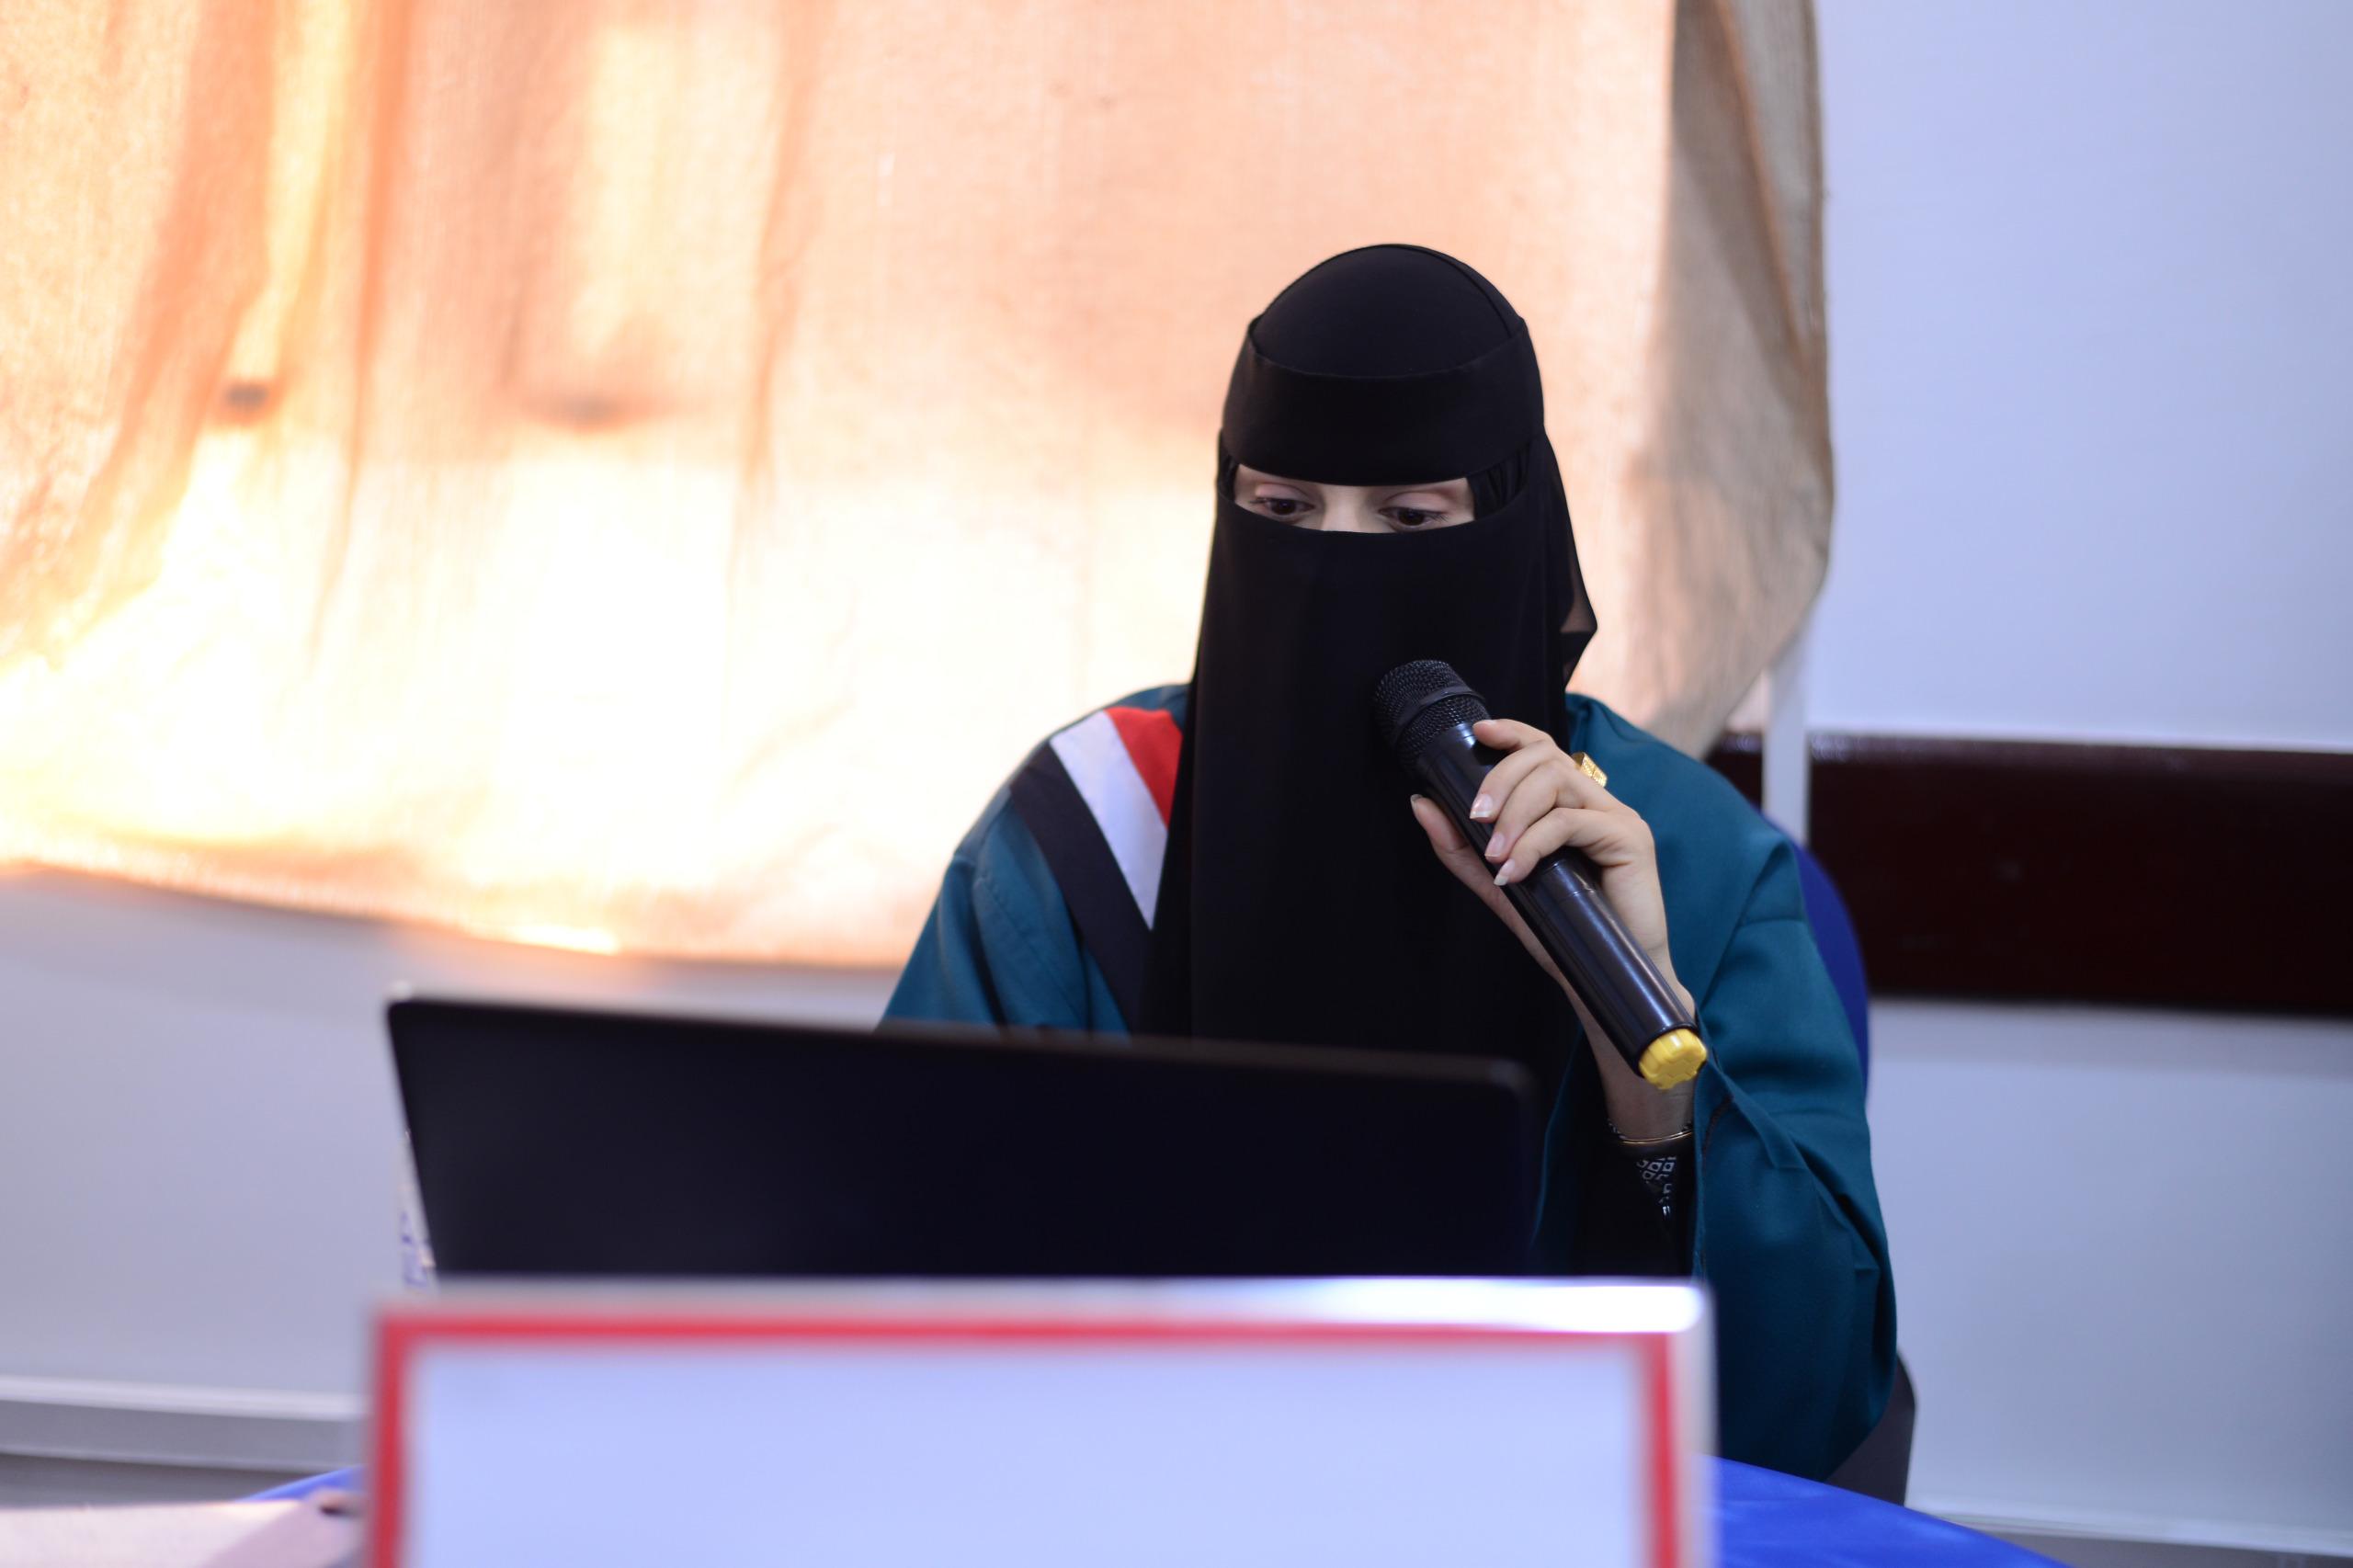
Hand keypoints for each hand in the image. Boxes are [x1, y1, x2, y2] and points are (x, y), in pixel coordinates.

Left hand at [1408, 719, 1696, 1135]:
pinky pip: (1571, 822)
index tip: (1477, 734)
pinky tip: (1515, 871)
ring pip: (1557, 783)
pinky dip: (1535, 844)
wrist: (1607, 979)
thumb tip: (1422, 803)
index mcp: (1573, 805)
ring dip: (1515, 815)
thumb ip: (1462, 849)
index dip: (1512, 733)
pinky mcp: (1631, 839)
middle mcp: (1599, 803)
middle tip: (1475, 818)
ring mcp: (1618, 818)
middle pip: (1545, 759)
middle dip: (1501, 781)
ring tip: (1496, 855)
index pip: (1544, 750)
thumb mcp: (1501, 886)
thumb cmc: (1562, 933)